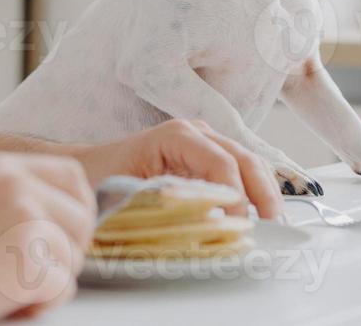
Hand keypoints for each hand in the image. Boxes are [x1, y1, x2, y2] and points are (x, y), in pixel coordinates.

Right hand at [0, 152, 95, 323]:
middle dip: (67, 252)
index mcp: (1, 167)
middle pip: (82, 219)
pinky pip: (61, 288)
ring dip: (48, 283)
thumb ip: (10, 199)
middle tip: (32, 275)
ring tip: (3, 291)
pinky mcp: (28, 259)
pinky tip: (5, 304)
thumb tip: (59, 221)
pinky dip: (40, 305)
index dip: (76, 210)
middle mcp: (18, 184)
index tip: (65, 237)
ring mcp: (26, 218)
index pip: (72, 176)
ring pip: (73, 257)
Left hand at [73, 118, 282, 219]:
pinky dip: (252, 191)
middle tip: (273, 225)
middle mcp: (195, 133)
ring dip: (263, 192)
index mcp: (176, 136)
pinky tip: (258, 214)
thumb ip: (162, 205)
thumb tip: (197, 226)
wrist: (88, 168)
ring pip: (247, 162)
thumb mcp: (125, 193)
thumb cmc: (100, 179)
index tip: (238, 226)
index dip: (235, 196)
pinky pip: (238, 170)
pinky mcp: (206, 157)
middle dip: (263, 191)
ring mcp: (204, 143)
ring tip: (273, 224)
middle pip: (243, 158)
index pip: (221, 163)